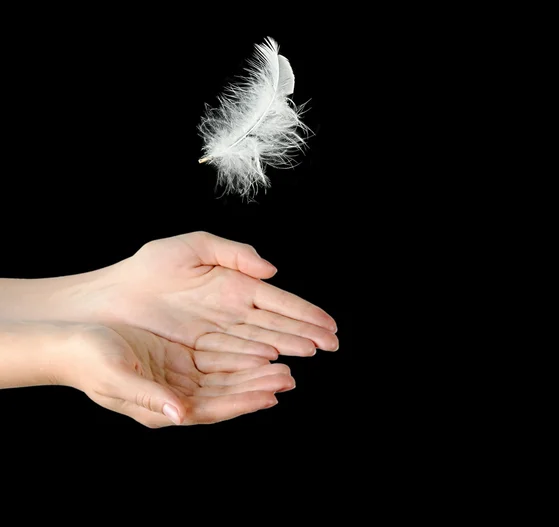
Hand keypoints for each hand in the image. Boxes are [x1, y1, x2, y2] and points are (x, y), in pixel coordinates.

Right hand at [62, 322, 293, 427]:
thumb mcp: (116, 378)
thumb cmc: (87, 361)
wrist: (70, 342)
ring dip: (253, 374)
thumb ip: (149, 398)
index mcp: (162, 410)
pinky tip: (257, 353)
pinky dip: (236, 359)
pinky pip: (214, 362)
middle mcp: (175, 398)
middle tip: (288, 378)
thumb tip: (180, 415)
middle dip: (257, 387)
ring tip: (283, 368)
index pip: (212, 409)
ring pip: (224, 379)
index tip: (271, 395)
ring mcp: (177, 380)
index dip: (242, 402)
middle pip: (225, 395)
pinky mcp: (176, 361)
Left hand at [86, 232, 337, 357]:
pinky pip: (233, 361)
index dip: (304, 313)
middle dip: (304, 333)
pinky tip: (275, 365)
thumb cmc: (146, 270)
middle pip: (274, 325)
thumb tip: (271, 271)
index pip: (276, 302)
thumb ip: (232, 252)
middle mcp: (229, 315)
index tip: (328, 323)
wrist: (106, 299)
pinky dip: (256, 364)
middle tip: (331, 343)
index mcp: (232, 288)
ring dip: (286, 349)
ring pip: (258, 344)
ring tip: (311, 353)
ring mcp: (215, 337)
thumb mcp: (191, 247)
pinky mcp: (198, 358)